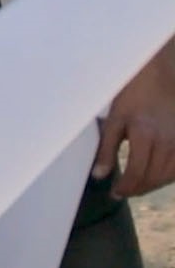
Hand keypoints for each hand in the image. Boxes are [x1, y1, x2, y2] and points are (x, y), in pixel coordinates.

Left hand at [95, 51, 174, 197]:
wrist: (161, 74)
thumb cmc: (133, 93)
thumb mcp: (114, 117)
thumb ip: (106, 148)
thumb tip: (99, 176)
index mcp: (144, 134)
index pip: (137, 172)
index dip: (126, 188)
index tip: (115, 193)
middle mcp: (166, 141)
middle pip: (154, 177)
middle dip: (138, 189)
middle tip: (123, 192)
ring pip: (169, 175)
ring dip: (152, 184)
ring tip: (136, 186)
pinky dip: (167, 176)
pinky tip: (155, 175)